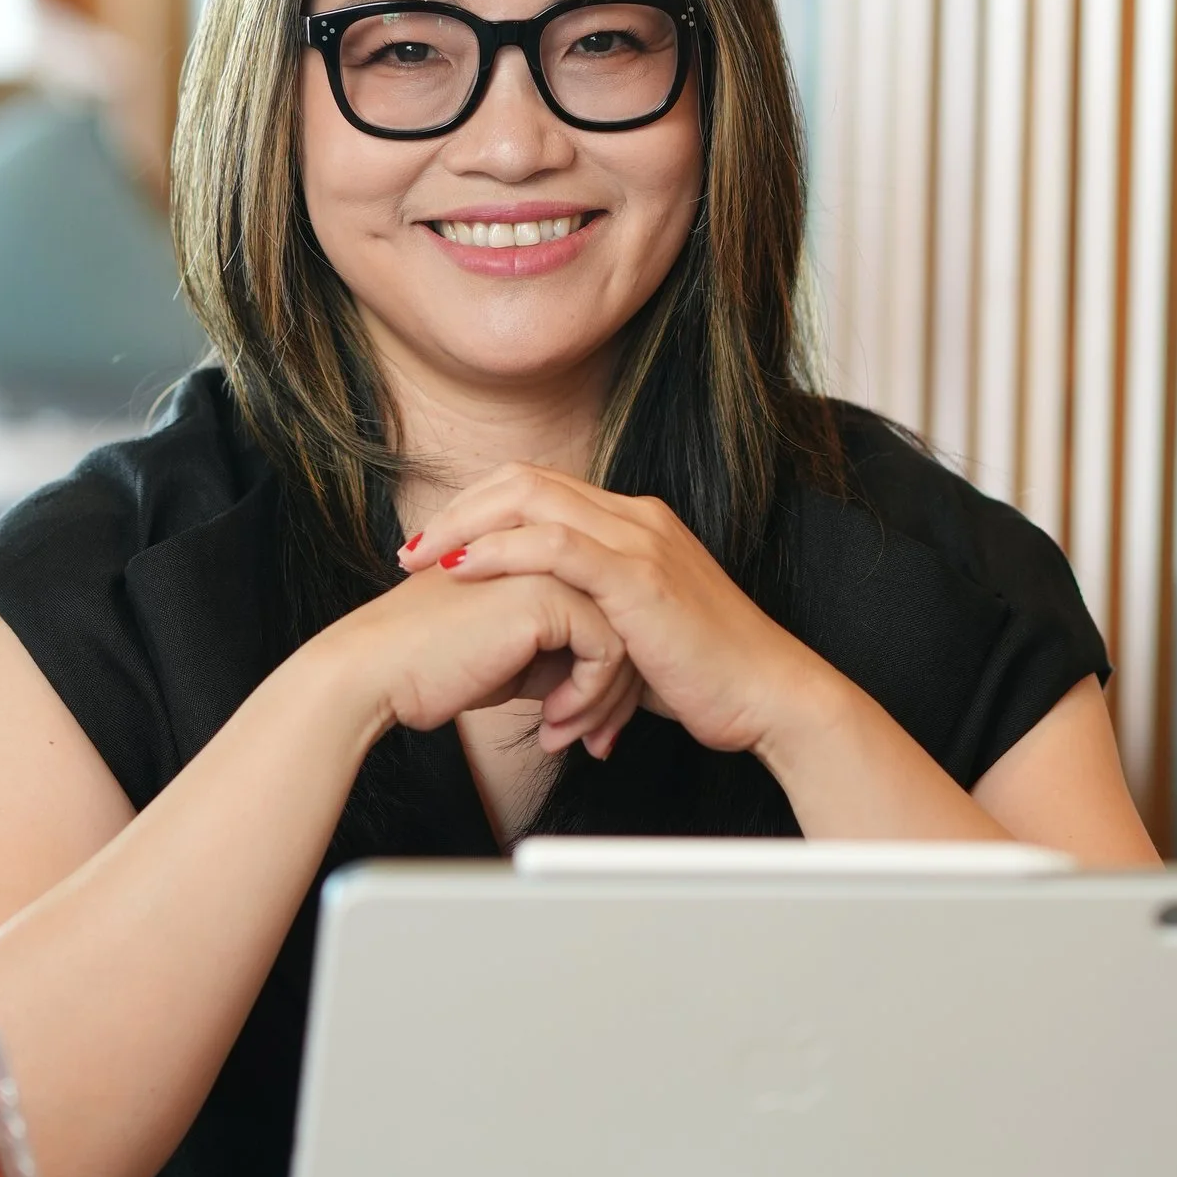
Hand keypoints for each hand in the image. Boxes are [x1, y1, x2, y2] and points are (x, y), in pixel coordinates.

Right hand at [322, 557, 642, 760]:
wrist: (376, 671)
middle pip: (626, 618)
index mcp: (537, 552)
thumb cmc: (432, 667)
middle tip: (596, 742)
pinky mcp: (549, 593)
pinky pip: (607, 651)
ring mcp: (551, 564)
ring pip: (626, 635)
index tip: (593, 726)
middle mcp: (549, 547)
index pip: (608, 606)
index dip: (609, 674)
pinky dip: (589, 698)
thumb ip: (560, 651)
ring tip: (567, 737)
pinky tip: (552, 723)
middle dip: (618, 693)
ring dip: (604, 702)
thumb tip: (609, 682)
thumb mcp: (511, 657)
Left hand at [396, 469, 823, 765]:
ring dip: (465, 527)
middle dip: (458, 510)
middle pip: (524, 480)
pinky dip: (502, 551)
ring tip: (420, 559)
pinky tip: (463, 571)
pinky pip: (557, 545)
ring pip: (533, 500)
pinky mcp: (641, 577)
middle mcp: (635, 518)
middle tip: (409, 550)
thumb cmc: (703, 677)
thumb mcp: (634, 633)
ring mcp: (640, 541)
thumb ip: (589, 617)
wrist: (767, 696)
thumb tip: (537, 641)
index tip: (433, 547)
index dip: (478, 509)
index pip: (538, 488)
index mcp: (633, 524)